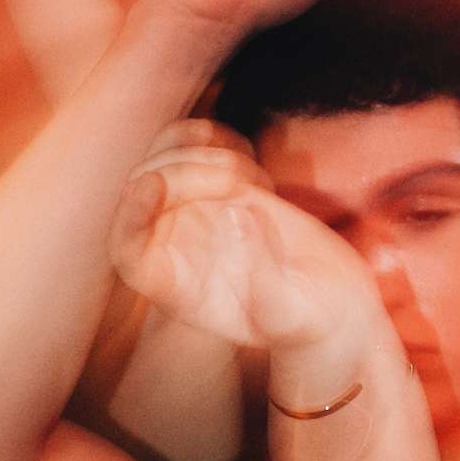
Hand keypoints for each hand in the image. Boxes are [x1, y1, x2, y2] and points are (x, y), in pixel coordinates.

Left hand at [110, 132, 370, 356]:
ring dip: (200, 151)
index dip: (129, 213)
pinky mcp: (223, 187)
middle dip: (182, 173)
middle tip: (237, 184)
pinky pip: (196, 144)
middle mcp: (178, 246)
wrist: (332, 305)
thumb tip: (236, 213)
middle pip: (143, 190)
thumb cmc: (308, 321)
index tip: (153, 184)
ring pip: (163, 158)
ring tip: (252, 180)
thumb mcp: (290, 311)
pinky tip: (253, 164)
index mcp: (177, 287)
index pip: (127, 249)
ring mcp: (197, 212)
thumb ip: (262, 275)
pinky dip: (218, 138)